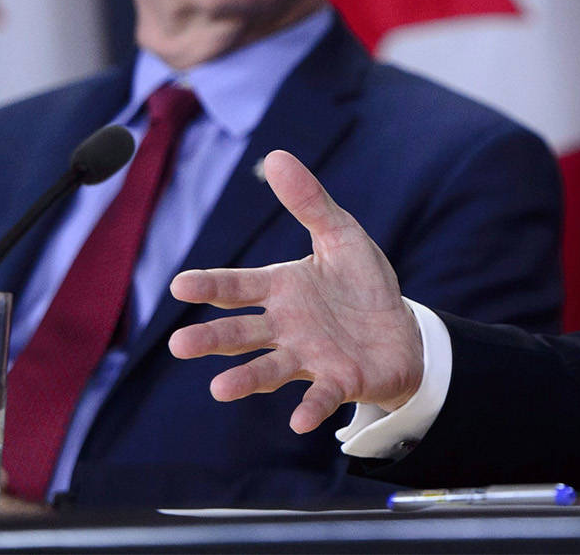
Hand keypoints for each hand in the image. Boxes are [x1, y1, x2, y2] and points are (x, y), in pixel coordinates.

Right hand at [168, 149, 424, 433]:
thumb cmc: (361, 286)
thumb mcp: (340, 235)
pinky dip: (309, 407)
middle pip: (242, 333)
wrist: (400, 332)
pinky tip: (298, 422)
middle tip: (180, 345)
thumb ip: (309, 202)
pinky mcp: (337, 381)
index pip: (238, 287)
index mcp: (282, 290)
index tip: (179, 285)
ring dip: (245, 379)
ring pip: (270, 367)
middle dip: (212, 339)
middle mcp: (286, 327)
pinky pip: (320, 395)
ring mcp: (309, 356)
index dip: (210, 285)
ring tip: (219, 389)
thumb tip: (275, 156)